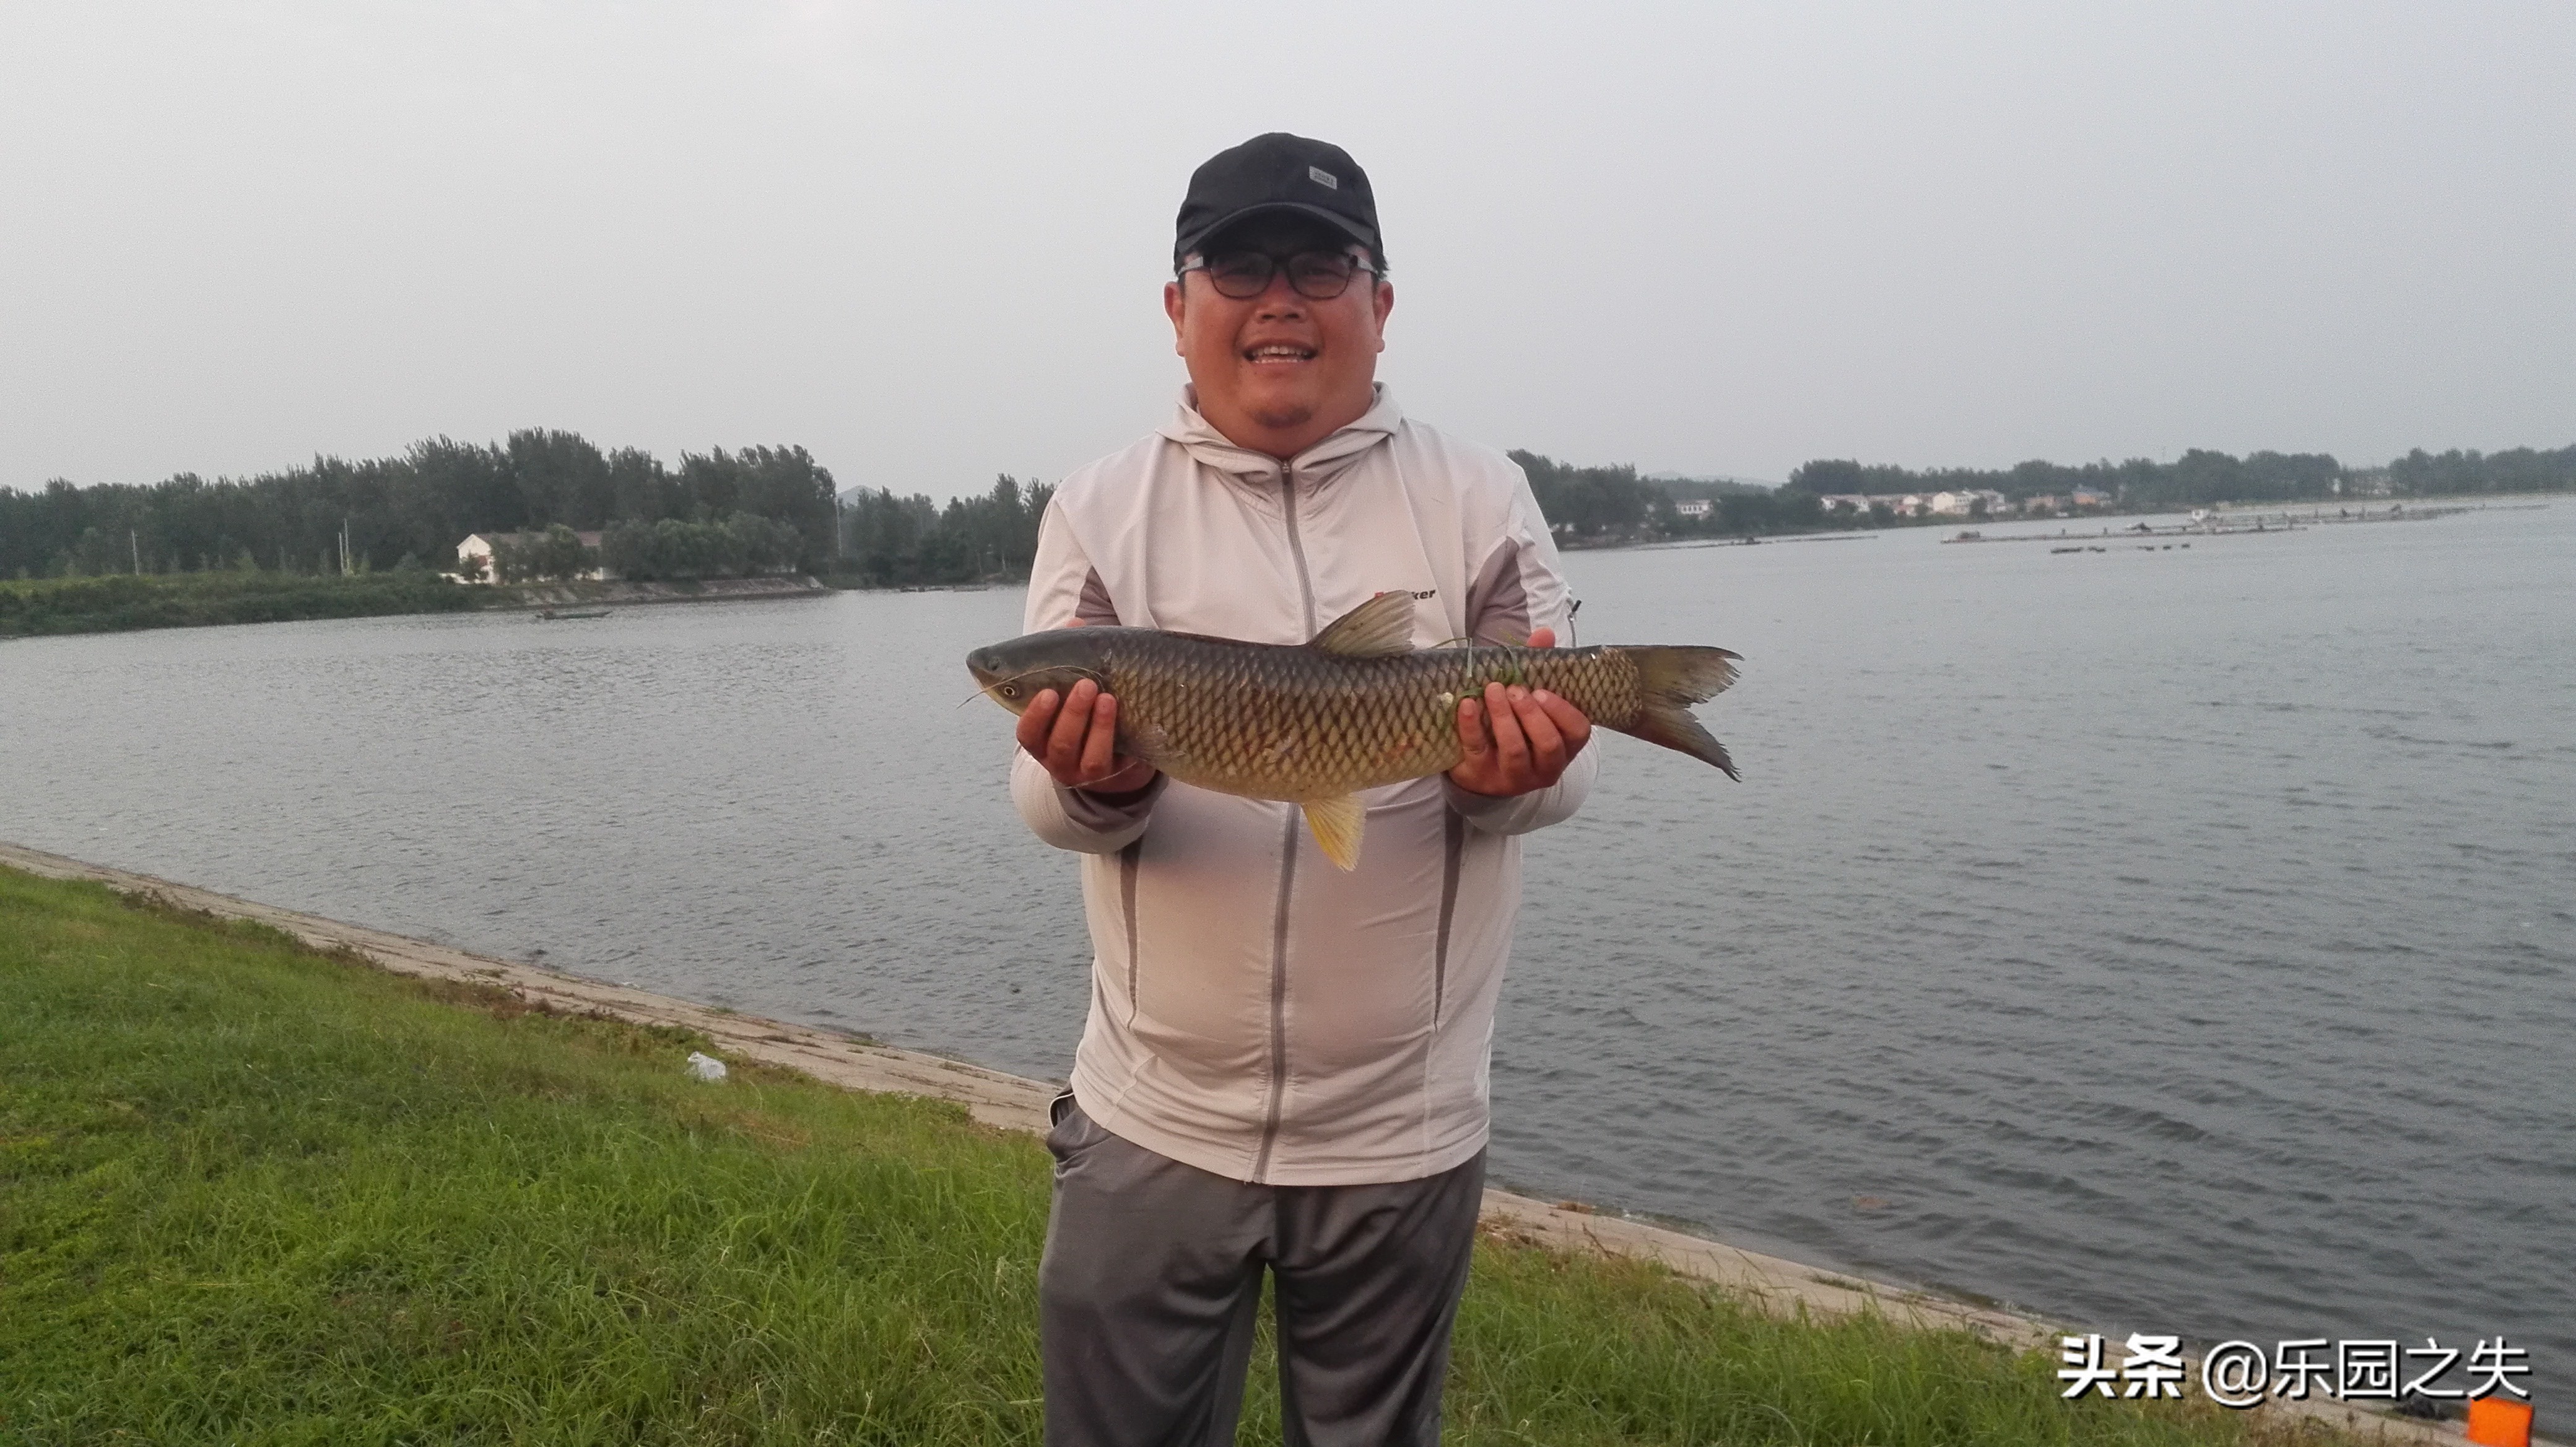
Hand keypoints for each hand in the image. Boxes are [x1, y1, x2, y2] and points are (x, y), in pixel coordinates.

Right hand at [1016, 622, 1156, 795]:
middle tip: (1086, 684)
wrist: (1116, 753)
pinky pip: (1112, 763)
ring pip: (1087, 757)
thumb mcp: (1072, 688)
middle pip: (1059, 744)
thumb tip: (1075, 623)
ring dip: (1097, 726)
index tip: (1048, 693)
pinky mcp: (1113, 776)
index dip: (1034, 715)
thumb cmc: (1085, 712)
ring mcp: (1086, 771)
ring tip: (1107, 697)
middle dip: (1072, 714)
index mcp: (1041, 738)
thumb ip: (1068, 659)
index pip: (1027, 733)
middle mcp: (1058, 759)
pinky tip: (1120, 715)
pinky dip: (1114, 738)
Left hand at [1447, 626, 1592, 797]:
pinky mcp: (1481, 777)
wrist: (1479, 765)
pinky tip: (1466, 704)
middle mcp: (1545, 767)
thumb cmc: (1514, 725)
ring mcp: (1514, 777)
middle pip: (1548, 745)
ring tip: (1492, 691)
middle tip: (1515, 689)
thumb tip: (1545, 633)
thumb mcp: (1528, 697)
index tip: (1541, 690)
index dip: (1562, 711)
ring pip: (1515, 751)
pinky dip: (1471, 726)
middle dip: (1532, 714)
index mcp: (1564, 745)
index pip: (1577, 732)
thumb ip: (1537, 667)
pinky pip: (1477, 751)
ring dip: (1504, 718)